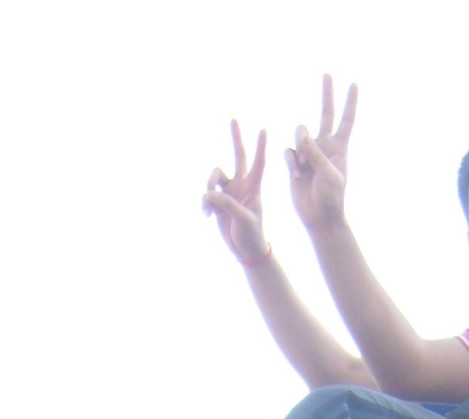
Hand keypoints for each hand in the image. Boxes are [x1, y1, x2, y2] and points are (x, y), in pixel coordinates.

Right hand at [203, 121, 270, 266]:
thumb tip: (211, 193)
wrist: (245, 250)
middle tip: (234, 118)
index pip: (258, 163)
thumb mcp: (244, 220)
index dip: (260, 147)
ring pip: (215, 176)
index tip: (263, 129)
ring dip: (209, 187)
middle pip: (238, 155)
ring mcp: (229, 191)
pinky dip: (205, 203)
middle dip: (236, 138)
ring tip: (209, 206)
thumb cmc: (252, 235)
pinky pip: (207, 195)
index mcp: (253, 187)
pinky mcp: (218, 201)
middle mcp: (241, 184)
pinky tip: (207, 216)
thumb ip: (228, 205)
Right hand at [285, 74, 356, 233]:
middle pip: (325, 114)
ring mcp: (310, 154)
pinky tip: (296, 175)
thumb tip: (302, 134)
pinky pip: (289, 152)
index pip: (346, 120)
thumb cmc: (331, 199)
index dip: (349, 103)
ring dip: (300, 147)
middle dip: (327, 94)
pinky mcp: (296, 163)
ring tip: (304, 166)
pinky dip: (291, 162)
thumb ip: (316, 153)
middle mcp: (325, 146)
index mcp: (339, 148)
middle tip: (327, 73)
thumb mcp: (329, 175)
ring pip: (300, 134)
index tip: (353, 84)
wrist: (319, 218)